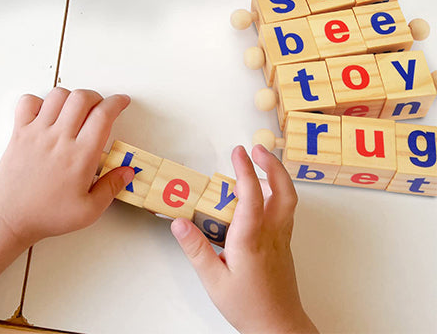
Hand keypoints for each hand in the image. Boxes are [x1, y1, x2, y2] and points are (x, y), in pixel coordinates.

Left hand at [0, 88, 133, 247]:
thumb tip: (128, 172)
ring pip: (58, 95)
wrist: (9, 218)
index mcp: (81, 156)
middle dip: (96, 97)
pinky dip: (39, 101)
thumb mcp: (88, 211)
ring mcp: (38, 132)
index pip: (104, 115)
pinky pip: (28, 101)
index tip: (121, 102)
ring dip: (71, 98)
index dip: (117, 103)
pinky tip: (46, 114)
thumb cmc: (46, 215)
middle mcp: (60, 138)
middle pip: (82, 97)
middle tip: (99, 108)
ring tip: (74, 111)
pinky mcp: (20, 132)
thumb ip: (112, 188)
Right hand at [171, 145, 317, 333]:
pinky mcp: (283, 242)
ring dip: (275, 176)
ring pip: (288, 199)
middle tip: (256, 149)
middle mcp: (271, 234)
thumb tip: (178, 222)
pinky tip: (259, 195)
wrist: (280, 328)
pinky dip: (275, 192)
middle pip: (284, 191)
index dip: (245, 171)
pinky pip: (284, 209)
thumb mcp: (214, 281)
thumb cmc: (249, 307)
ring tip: (256, 166)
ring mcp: (281, 237)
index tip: (237, 151)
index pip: (251, 197)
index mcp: (251, 240)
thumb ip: (196, 249)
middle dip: (272, 164)